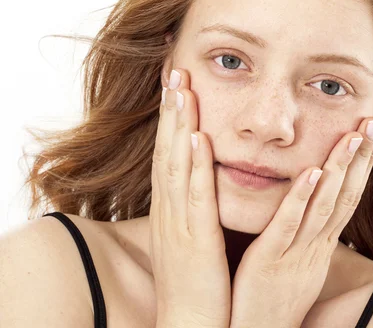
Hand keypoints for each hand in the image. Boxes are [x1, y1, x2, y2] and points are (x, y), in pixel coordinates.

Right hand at [149, 68, 230, 327]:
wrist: (191, 321)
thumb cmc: (195, 277)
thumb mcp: (191, 233)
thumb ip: (195, 204)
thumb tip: (203, 177)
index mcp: (172, 207)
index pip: (168, 153)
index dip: (170, 118)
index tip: (175, 84)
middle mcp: (170, 208)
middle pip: (167, 150)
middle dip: (171, 110)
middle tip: (174, 70)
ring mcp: (179, 222)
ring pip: (177, 165)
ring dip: (180, 126)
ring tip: (182, 89)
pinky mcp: (195, 239)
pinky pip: (196, 198)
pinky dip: (196, 167)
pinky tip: (199, 139)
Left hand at [229, 118, 372, 327]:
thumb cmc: (274, 298)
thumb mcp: (299, 263)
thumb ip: (306, 232)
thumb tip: (314, 207)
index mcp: (321, 244)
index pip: (349, 197)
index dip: (364, 165)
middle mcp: (316, 246)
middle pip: (346, 196)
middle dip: (362, 158)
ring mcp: (296, 253)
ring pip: (325, 206)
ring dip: (340, 169)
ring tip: (353, 136)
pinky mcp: (269, 261)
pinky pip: (288, 226)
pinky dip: (301, 198)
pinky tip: (312, 172)